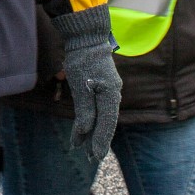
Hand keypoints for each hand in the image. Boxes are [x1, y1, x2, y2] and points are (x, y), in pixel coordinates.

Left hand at [53, 5, 120, 164]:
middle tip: (90, 158)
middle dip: (97, 140)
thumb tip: (85, 132)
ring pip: (101, 116)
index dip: (100, 141)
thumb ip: (84, 111)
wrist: (86, 36)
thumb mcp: (81, 86)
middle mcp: (113, 95)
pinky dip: (90, 119)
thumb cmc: (83, 60)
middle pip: (106, 123)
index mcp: (111, 96)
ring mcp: (109, 90)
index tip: (95, 157)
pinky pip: (98, 107)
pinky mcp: (102, 86)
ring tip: (81, 147)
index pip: (106, 125)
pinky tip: (82, 128)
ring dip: (92, 131)